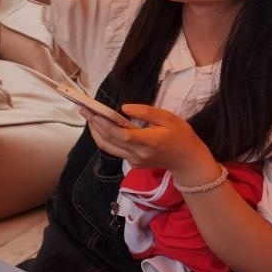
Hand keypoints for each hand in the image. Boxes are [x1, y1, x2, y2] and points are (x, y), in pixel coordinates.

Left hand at [81, 104, 218, 181]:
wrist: (188, 161)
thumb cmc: (181, 136)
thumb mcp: (169, 118)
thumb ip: (147, 112)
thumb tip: (124, 108)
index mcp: (150, 142)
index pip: (122, 135)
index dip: (106, 125)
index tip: (94, 112)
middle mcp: (138, 154)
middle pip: (110, 141)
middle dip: (94, 125)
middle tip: (84, 109)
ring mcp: (134, 161)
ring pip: (108, 148)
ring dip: (96, 132)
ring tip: (88, 116)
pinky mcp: (132, 164)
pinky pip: (114, 150)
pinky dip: (105, 138)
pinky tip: (101, 126)